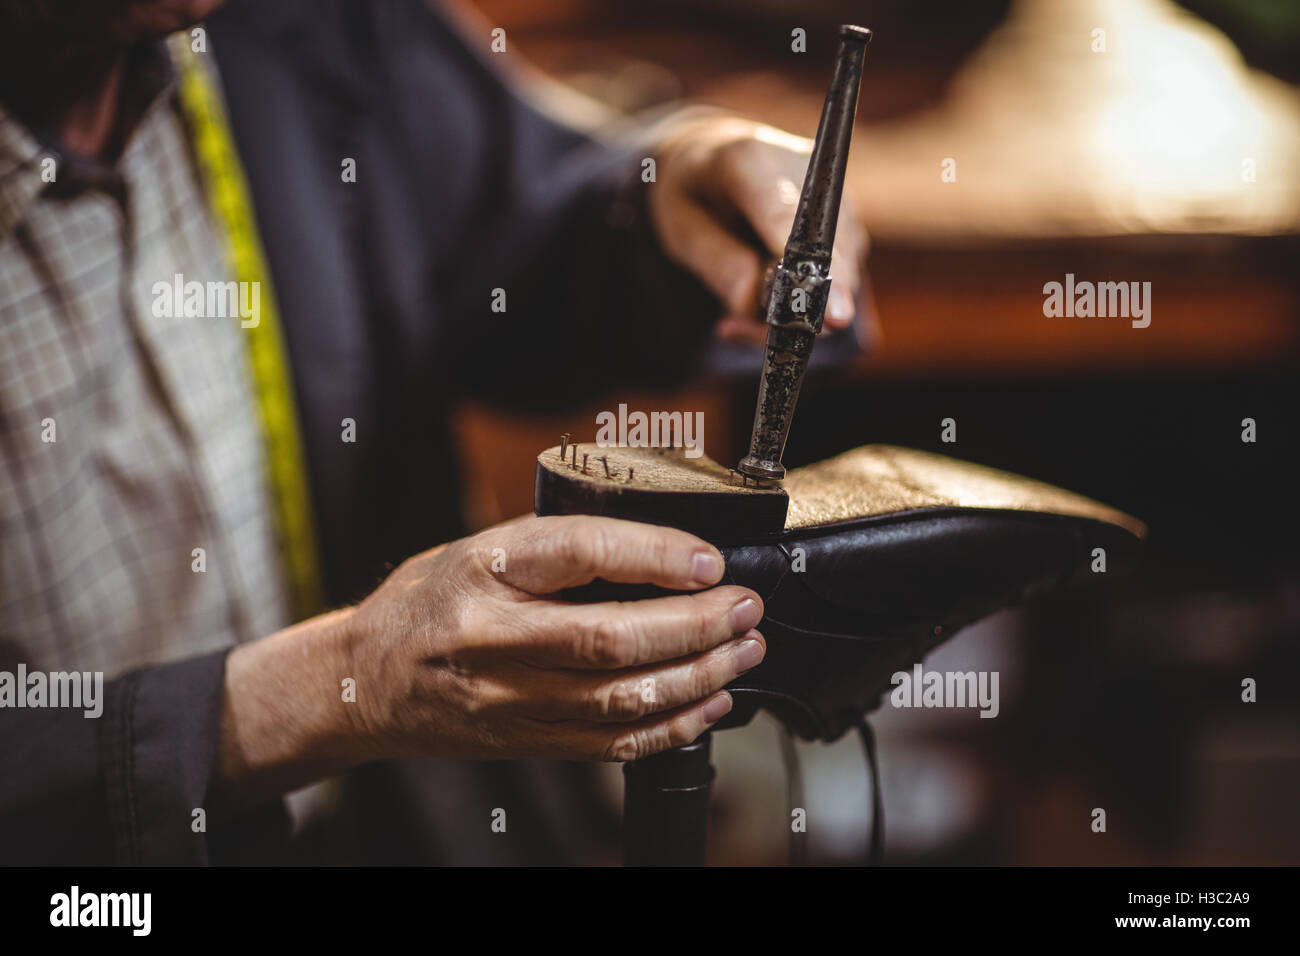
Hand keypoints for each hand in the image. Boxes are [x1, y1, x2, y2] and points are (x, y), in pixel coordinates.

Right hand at [344, 514, 764, 761]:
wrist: (365, 681)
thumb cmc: (429, 601)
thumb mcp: (478, 546)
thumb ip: (557, 547)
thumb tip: (662, 546)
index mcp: (483, 570)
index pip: (580, 552)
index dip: (654, 553)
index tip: (708, 557)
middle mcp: (493, 638)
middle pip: (612, 639)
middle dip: (696, 624)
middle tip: (745, 606)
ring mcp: (509, 699)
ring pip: (621, 697)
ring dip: (698, 675)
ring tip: (743, 649)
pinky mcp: (526, 740)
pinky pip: (611, 742)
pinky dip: (671, 725)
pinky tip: (709, 701)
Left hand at [646, 112, 869, 344]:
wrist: (716, 160)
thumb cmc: (693, 193)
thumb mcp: (679, 227)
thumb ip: (717, 264)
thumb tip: (755, 306)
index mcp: (750, 158)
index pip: (787, 219)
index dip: (811, 268)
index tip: (834, 315)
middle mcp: (808, 171)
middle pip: (824, 256)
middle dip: (792, 308)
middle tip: (736, 330)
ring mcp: (836, 199)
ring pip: (837, 277)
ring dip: (791, 312)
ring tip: (737, 316)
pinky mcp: (848, 225)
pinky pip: (837, 281)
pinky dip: (802, 305)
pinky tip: (762, 302)